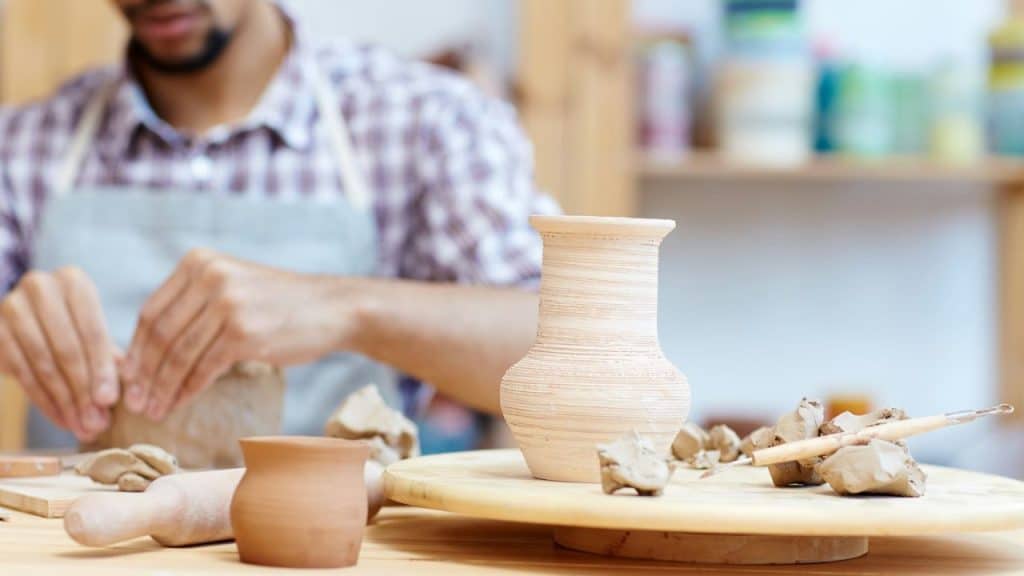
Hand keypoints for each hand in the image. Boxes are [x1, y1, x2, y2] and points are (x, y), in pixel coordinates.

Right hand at [0, 268, 117, 440]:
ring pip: (42, 363)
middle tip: (96, 422)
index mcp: (73, 281)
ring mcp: (12, 307)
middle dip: (83, 391)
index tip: (110, 401)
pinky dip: (43, 400)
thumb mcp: (96, 332)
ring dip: (64, 401)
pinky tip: (61, 419)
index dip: (101, 369)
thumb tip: (115, 398)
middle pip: (66, 348)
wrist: (35, 317)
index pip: (91, 330)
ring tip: (82, 426)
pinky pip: (21, 372)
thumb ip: (109, 359)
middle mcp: (40, 287)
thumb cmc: (78, 325)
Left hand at [122, 249, 361, 420]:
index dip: (136, 349)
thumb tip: (146, 348)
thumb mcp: (232, 285)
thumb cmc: (280, 304)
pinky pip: (204, 368)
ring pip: (179, 355)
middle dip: (144, 374)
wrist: (333, 308)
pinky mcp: (244, 333)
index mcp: (199, 262)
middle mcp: (210, 276)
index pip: (152, 311)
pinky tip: (179, 403)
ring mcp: (228, 304)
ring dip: (162, 388)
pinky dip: (187, 390)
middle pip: (161, 334)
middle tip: (134, 402)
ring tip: (153, 410)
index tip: (128, 378)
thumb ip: (193, 303)